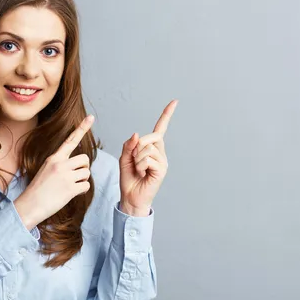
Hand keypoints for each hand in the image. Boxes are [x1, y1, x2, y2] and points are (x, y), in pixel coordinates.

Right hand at [14, 115, 94, 229]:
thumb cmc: (38, 190)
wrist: (29, 206)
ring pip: (87, 173)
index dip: (82, 128)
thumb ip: (60, 164)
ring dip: (82, 180)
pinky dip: (82, 191)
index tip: (91, 117)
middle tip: (75, 177)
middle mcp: (60, 164)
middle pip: (85, 159)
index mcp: (54, 158)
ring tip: (70, 186)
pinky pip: (86, 186)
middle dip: (84, 168)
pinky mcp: (70, 189)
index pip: (70, 140)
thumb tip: (78, 164)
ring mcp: (65, 176)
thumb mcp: (46, 170)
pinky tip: (71, 194)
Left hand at [119, 100, 177, 215]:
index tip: (174, 102)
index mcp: (152, 147)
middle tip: (134, 160)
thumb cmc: (129, 178)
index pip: (160, 128)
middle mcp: (160, 152)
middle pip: (150, 137)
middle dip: (138, 146)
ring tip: (138, 170)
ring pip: (147, 148)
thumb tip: (137, 135)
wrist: (131, 197)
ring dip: (137, 159)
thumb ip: (129, 145)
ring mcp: (162, 161)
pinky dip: (139, 165)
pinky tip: (142, 173)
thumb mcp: (124, 158)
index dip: (166, 115)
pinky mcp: (162, 169)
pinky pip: (147, 159)